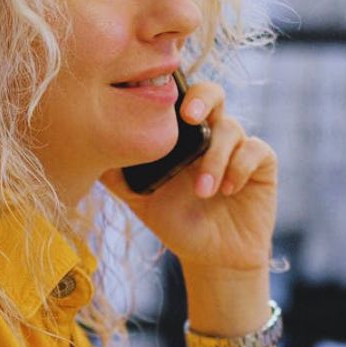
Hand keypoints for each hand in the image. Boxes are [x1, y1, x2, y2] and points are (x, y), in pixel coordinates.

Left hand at [99, 81, 276, 272]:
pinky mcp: (261, 164)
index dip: (173, 90)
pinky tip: (227, 189)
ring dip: (215, 158)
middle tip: (188, 116)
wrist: (211, 256)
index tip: (158, 100)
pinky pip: (256, 150)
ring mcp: (237, 146)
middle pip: (212, 94)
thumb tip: (84, 154)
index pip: (179, 98)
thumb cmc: (175, 223)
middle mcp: (210, 133)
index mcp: (181, 136)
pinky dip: (239, 167)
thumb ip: (117, 176)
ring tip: (203, 191)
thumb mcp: (140, 199)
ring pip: (231, 128)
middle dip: (202, 99)